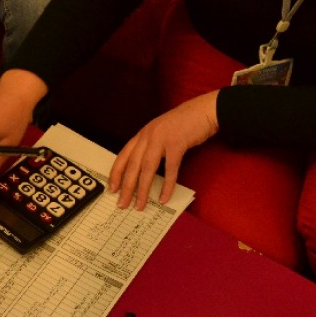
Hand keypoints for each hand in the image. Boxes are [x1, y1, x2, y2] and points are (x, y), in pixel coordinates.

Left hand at [109, 91, 218, 209]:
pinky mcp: (177, 144)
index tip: (112, 188)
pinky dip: (167, 186)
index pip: (123, 156)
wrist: (203, 111)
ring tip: (140, 206)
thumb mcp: (161, 132)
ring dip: (142, 190)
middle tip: (122, 204)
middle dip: (126, 187)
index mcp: (143, 134)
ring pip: (147, 169)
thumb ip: (151, 146)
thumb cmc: (184, 123)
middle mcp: (148, 136)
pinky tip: (164, 198)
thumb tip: (144, 170)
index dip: (116, 173)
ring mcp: (162, 139)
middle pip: (132, 165)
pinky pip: (170, 169)